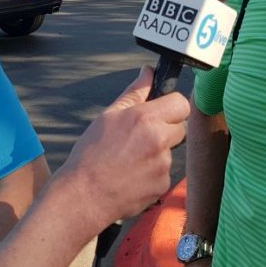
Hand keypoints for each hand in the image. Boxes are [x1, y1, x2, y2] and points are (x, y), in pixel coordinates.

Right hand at [55, 65, 188, 235]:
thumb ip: (134, 92)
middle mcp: (159, 140)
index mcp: (146, 118)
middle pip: (180, 128)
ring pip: (170, 152)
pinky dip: (152, 174)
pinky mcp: (162, 185)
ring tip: (129, 161)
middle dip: (165, 131)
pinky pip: (164, 173)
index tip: (161, 112)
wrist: (84, 194)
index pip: (181, 103)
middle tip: (139, 139)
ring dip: (156, 154)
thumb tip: (148, 72)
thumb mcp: (109, 116)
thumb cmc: (91, 153)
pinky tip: (131, 176)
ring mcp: (163, 165)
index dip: (171, 107)